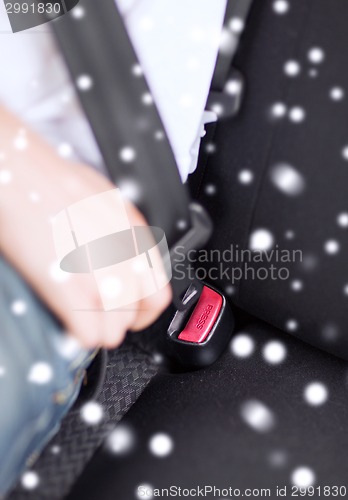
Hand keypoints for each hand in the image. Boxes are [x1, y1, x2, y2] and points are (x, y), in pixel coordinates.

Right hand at [0, 107, 171, 348]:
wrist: (20, 175)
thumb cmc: (52, 181)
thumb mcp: (104, 202)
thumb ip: (118, 235)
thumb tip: (116, 260)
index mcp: (136, 237)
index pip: (158, 294)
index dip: (141, 309)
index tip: (127, 312)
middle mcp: (127, 259)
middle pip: (135, 316)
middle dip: (115, 321)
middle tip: (96, 316)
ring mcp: (102, 277)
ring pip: (114, 331)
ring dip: (96, 329)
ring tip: (78, 318)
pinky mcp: (72, 290)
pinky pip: (89, 335)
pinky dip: (77, 335)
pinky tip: (66, 322)